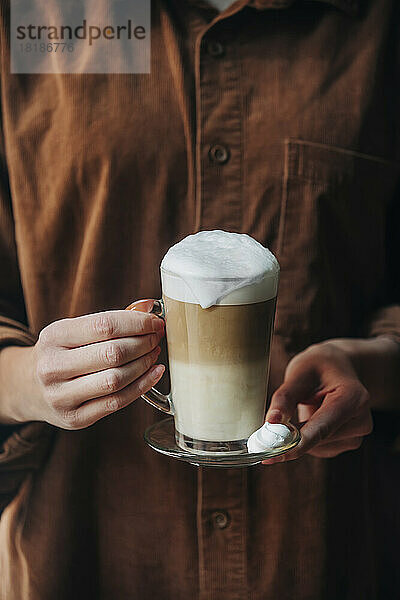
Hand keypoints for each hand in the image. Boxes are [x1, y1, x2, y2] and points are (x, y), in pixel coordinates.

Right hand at [0, 301, 164, 428]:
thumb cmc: (61, 353)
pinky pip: (116, 402)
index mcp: (53, 336)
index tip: (155, 321)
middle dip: (143, 343)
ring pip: (115, 380)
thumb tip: (150, 308)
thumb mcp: (74, 330)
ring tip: (154, 353)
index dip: (137, 322)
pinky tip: (154, 373)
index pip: (104, 325)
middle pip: (112, 353)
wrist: (28, 388)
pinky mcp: (75, 418)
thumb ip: (110, 320)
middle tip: (156, 337)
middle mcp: (53, 367)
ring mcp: (62, 396)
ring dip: (143, 364)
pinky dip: (142, 386)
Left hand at [263, 341, 372, 462]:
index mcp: (354, 397)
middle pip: (318, 440)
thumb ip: (285, 398)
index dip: (296, 443)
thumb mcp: (299, 373)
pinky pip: (318, 449)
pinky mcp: (348, 443)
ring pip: (316, 448)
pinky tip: (310, 416)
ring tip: (305, 405)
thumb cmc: (318, 366)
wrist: (339, 367)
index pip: (323, 427)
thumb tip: (271, 423)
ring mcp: (357, 435)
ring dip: (299, 436)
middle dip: (290, 437)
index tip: (272, 453)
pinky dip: (306, 438)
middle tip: (265, 429)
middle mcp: (361, 420)